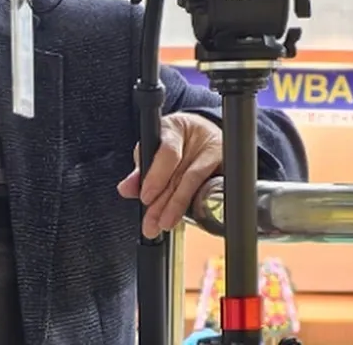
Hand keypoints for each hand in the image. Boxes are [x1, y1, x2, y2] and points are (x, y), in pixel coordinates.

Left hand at [117, 112, 222, 238]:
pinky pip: (211, 190)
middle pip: (181, 173)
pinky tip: (188, 218)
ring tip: (165, 223)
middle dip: (164, 202)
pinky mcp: (226, 166)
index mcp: (173, 128)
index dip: (157, 176)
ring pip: (196, 183)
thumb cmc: (173, 140)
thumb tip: (126, 189)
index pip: (168, 152)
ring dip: (178, 207)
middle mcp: (197, 138)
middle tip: (152, 222)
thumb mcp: (152, 146)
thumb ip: (140, 168)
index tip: (146, 197)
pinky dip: (197, 206)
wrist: (202, 131)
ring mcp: (215, 152)